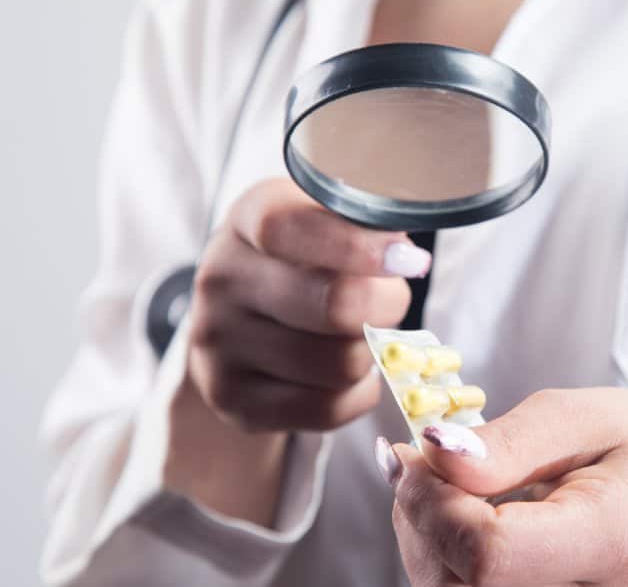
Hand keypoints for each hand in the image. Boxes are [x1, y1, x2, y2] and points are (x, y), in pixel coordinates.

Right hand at [186, 178, 430, 430]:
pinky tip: (349, 375)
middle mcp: (222, 279)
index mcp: (248, 220)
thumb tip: (404, 257)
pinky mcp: (232, 399)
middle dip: (385, 307)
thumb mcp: (324, 220)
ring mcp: (219, 343)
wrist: (241, 321)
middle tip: (390, 303)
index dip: (355, 247)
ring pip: (340, 364)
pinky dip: (358, 394)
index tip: (407, 260)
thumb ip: (364, 224)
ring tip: (359, 336)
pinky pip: (329, 408)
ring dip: (370, 354)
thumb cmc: (303, 260)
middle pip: (333, 305)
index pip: (289, 229)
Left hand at [378, 388, 627, 586]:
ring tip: (443, 485)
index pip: (491, 556)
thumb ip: (507, 443)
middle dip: (420, 523)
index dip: (432, 506)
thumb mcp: (583, 416)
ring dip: (427, 542)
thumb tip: (430, 455)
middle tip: (418, 463)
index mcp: (617, 541)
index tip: (414, 453)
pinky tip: (457, 518)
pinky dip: (447, 561)